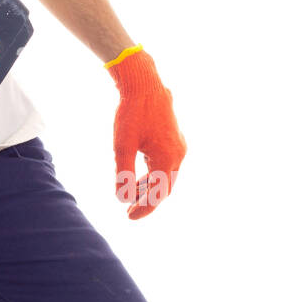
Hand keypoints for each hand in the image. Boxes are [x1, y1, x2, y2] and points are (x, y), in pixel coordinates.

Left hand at [106, 47, 185, 218]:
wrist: (144, 84)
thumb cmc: (132, 114)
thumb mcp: (122, 146)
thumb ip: (123, 173)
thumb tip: (123, 198)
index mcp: (168, 160)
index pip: (158, 194)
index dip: (144, 208)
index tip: (130, 217)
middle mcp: (178, 155)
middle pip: (164, 188)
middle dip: (147, 200)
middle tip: (129, 211)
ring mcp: (179, 147)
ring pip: (165, 176)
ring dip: (150, 188)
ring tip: (132, 196)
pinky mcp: (174, 139)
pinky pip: (165, 164)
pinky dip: (153, 174)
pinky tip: (139, 176)